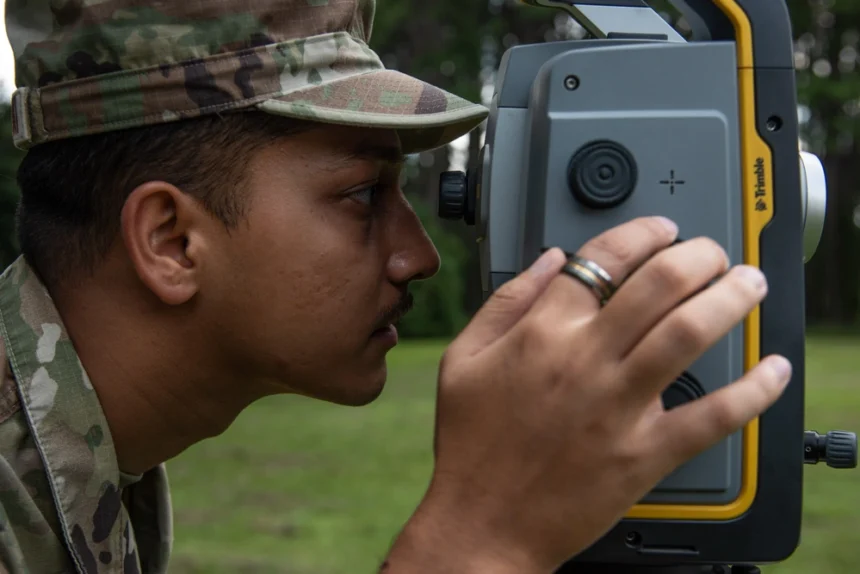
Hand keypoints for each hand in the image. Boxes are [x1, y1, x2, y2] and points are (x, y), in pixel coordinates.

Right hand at [382, 216, 790, 573]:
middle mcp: (585, 361)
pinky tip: (771, 371)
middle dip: (698, 254)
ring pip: (690, 333)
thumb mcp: (464, 359)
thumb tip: (551, 260)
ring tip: (747, 284)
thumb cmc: (472, 445)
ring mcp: (619, 406)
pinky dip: (752, 390)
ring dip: (730, 299)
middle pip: (659, 284)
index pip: (602, 258)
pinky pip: (712, 416)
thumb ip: (507, 301)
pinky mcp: (645, 453)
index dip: (641, 232)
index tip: (660, 230)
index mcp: (541, 334)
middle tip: (712, 253)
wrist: (483, 522)